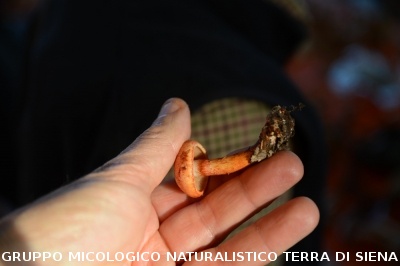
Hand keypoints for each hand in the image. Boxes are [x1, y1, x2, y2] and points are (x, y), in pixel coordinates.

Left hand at [0, 98, 318, 264]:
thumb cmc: (69, 229)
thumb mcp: (119, 180)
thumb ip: (156, 146)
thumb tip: (179, 104)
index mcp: (135, 212)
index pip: (190, 186)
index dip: (224, 168)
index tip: (258, 147)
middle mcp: (152, 245)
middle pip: (214, 216)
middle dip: (255, 192)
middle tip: (294, 164)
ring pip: (226, 252)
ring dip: (268, 230)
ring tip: (309, 205)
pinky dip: (255, 256)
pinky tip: (287, 237)